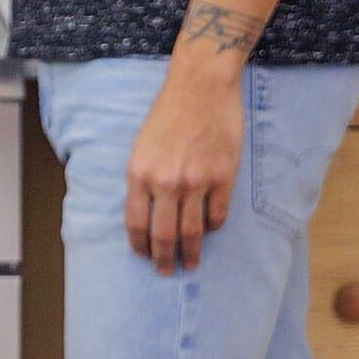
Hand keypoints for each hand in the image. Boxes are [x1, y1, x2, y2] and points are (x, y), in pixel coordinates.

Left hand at [125, 65, 243, 274]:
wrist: (200, 86)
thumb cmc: (167, 114)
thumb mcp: (141, 147)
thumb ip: (142, 179)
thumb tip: (146, 213)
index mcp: (139, 174)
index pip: (136, 223)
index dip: (140, 245)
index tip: (144, 256)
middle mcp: (165, 182)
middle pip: (164, 234)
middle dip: (165, 259)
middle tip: (167, 272)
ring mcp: (196, 181)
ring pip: (192, 231)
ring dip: (191, 252)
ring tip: (192, 263)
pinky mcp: (222, 177)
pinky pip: (217, 214)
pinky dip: (213, 227)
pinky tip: (209, 230)